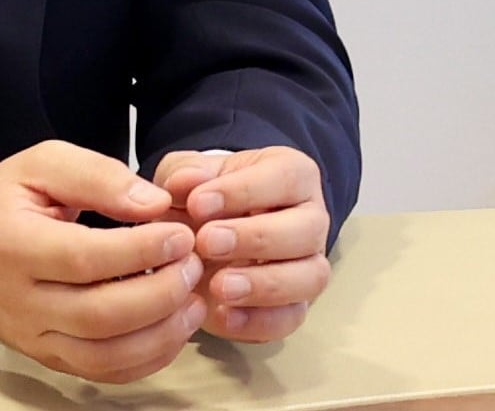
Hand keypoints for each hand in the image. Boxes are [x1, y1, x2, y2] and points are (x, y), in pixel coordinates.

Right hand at [0, 140, 207, 383]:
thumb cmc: (2, 203)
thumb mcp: (41, 165)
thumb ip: (97, 176)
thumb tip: (153, 204)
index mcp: (11, 245)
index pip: (82, 258)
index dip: (140, 250)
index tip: (179, 232)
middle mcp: (20, 301)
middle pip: (100, 316)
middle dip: (160, 292)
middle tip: (192, 262)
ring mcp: (34, 338)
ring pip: (106, 355)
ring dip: (163, 332)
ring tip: (192, 297)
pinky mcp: (50, 358)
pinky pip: (105, 372)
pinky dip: (149, 357)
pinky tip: (173, 325)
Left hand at [152, 147, 330, 343]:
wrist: (204, 235)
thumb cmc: (205, 197)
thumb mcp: (188, 175)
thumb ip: (184, 174)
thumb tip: (186, 183)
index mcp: (293, 175)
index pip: (285, 177)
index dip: (244, 190)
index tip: (198, 203)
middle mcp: (310, 220)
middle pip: (306, 230)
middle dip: (255, 238)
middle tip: (207, 242)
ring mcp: (308, 265)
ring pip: (310, 277)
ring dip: (264, 285)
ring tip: (219, 286)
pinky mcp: (295, 305)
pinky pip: (291, 318)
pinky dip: (258, 321)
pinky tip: (223, 314)